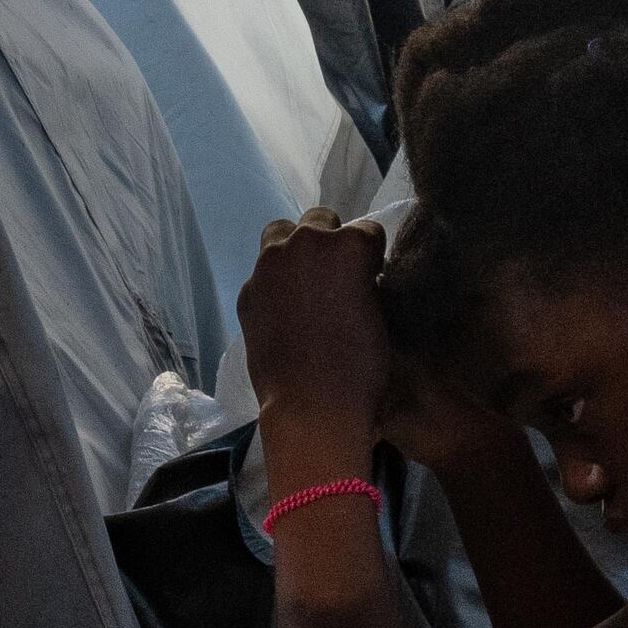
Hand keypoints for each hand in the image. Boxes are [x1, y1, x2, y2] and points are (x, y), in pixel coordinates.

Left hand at [240, 213, 395, 440]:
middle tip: (337, 278)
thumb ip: (365, 279)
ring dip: (295, 250)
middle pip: (320, 221)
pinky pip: (264, 274)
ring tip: (305, 283)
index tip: (371, 278)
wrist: (314, 406)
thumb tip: (356, 275)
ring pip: (281, 234)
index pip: (368, 230)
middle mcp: (305, 244)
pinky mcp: (247, 291)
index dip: (371, 256)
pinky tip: (285, 313)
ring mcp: (269, 266)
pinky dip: (276, 285)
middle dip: (331, 242)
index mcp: (348, 245)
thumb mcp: (380, 311)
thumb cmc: (363, 365)